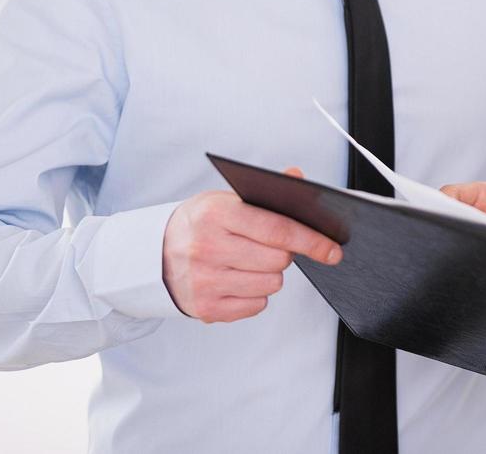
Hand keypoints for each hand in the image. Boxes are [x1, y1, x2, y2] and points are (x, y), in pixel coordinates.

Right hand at [162, 166, 340, 322]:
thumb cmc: (198, 223)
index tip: (332, 249)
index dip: (311, 240)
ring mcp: (205, 281)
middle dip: (285, 254)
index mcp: (216, 215)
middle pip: (278, 260)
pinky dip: (255, 293)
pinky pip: (256, 304)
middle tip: (271, 247)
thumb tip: (298, 178)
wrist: (152, 254)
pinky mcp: (205, 308)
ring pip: (271, 284)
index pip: (277, 229)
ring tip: (250, 262)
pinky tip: (238, 279)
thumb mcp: (225, 199)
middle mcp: (207, 248)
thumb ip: (266, 191)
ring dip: (270, 274)